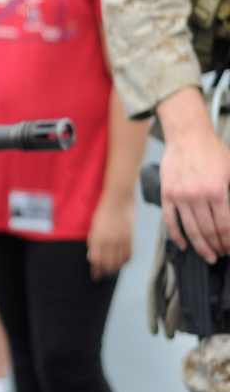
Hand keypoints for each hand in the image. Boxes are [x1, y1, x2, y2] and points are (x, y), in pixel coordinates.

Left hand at [87, 194, 132, 280]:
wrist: (118, 201)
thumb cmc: (102, 214)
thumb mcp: (93, 228)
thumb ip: (93, 244)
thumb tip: (92, 259)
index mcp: (98, 239)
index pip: (96, 261)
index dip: (95, 270)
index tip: (95, 275)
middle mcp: (110, 242)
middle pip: (107, 264)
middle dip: (104, 272)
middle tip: (101, 275)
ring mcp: (121, 241)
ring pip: (118, 262)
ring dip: (113, 269)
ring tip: (110, 271)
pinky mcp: (131, 239)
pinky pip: (128, 256)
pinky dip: (124, 262)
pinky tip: (120, 263)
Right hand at [159, 87, 229, 262]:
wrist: (188, 136)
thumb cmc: (211, 150)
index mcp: (217, 190)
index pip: (225, 226)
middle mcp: (197, 195)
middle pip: (209, 231)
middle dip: (218, 246)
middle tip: (222, 254)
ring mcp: (180, 196)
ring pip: (190, 230)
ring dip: (201, 246)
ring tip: (208, 255)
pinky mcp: (168, 194)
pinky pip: (170, 220)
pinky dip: (177, 236)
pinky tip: (183, 244)